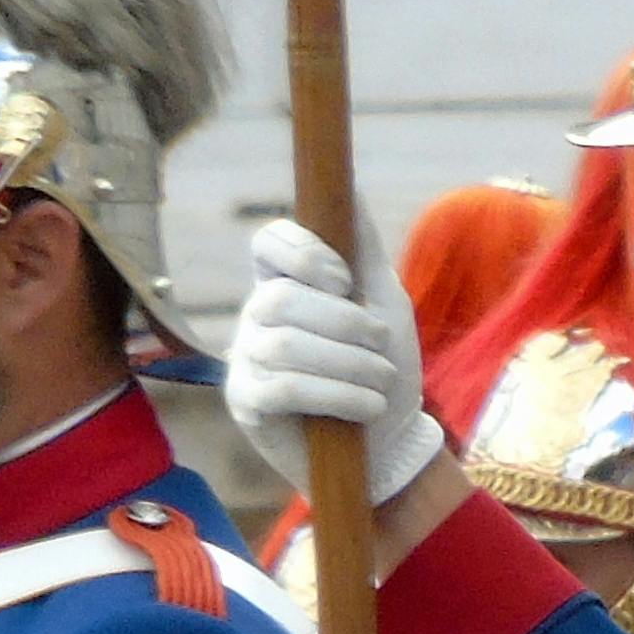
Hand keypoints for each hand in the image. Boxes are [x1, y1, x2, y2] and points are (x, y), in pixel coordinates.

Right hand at [226, 218, 448, 503]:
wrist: (388, 446)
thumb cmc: (382, 369)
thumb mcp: (384, 302)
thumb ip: (364, 249)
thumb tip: (347, 187)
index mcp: (286, 282)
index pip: (267, 242)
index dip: (303, 254)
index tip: (344, 281)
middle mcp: (257, 315)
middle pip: (281, 298)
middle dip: (344, 324)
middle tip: (382, 346)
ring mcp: (246, 358)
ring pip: (284, 345)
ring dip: (348, 364)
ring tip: (381, 382)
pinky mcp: (247, 403)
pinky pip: (280, 388)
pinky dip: (335, 394)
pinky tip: (366, 406)